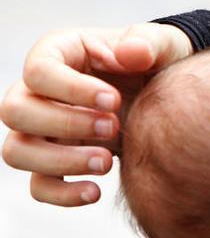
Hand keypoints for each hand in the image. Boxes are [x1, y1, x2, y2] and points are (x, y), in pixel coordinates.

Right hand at [1, 23, 192, 205]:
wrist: (166, 97)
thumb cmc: (158, 63)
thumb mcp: (163, 45)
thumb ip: (150, 42)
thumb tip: (132, 51)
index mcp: (58, 54)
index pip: (38, 71)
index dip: (71, 89)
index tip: (113, 100)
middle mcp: (39, 92)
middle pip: (15, 112)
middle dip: (65, 124)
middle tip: (113, 126)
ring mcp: (42, 130)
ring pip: (17, 151)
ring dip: (60, 161)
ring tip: (107, 161)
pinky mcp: (56, 162)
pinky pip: (39, 187)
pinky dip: (62, 194)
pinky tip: (96, 191)